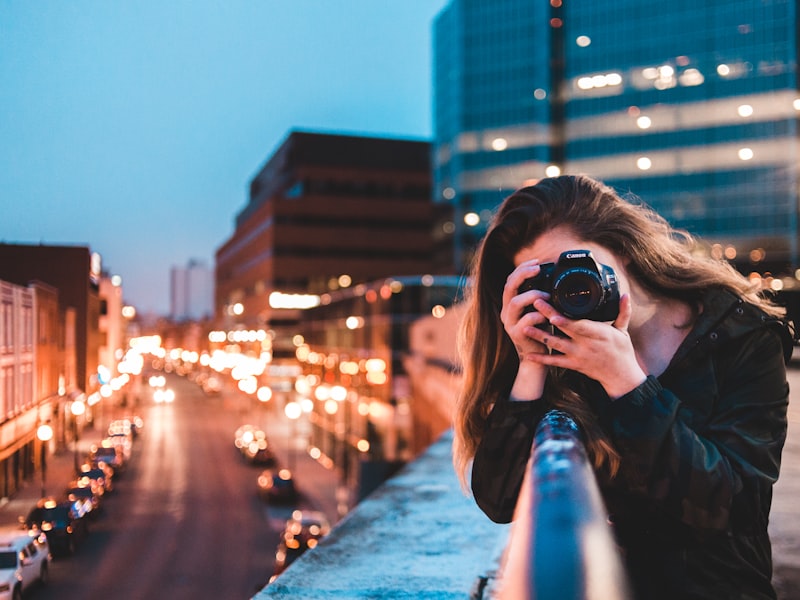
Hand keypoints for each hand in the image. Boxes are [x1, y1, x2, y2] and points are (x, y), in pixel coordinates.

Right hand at [500, 260, 550, 361]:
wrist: (535, 358)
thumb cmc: (540, 332)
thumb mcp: (538, 311)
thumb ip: (540, 298)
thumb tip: (552, 280)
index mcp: (510, 304)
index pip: (510, 280)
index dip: (522, 269)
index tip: (536, 262)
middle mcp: (506, 311)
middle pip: (508, 287)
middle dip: (522, 274)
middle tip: (537, 269)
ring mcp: (509, 323)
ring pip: (515, 302)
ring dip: (533, 295)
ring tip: (547, 296)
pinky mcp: (516, 334)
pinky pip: (526, 320)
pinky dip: (539, 315)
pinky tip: (548, 316)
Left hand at [523, 294, 647, 398]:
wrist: (620, 376)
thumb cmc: (621, 351)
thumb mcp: (623, 331)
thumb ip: (623, 312)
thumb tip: (626, 295)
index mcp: (598, 334)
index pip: (580, 325)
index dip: (566, 320)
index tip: (553, 313)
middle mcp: (586, 345)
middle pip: (564, 329)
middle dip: (548, 316)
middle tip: (534, 304)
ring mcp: (577, 355)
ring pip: (555, 344)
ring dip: (539, 336)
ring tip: (524, 327)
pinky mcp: (572, 364)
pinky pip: (554, 362)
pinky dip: (541, 358)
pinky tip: (528, 354)